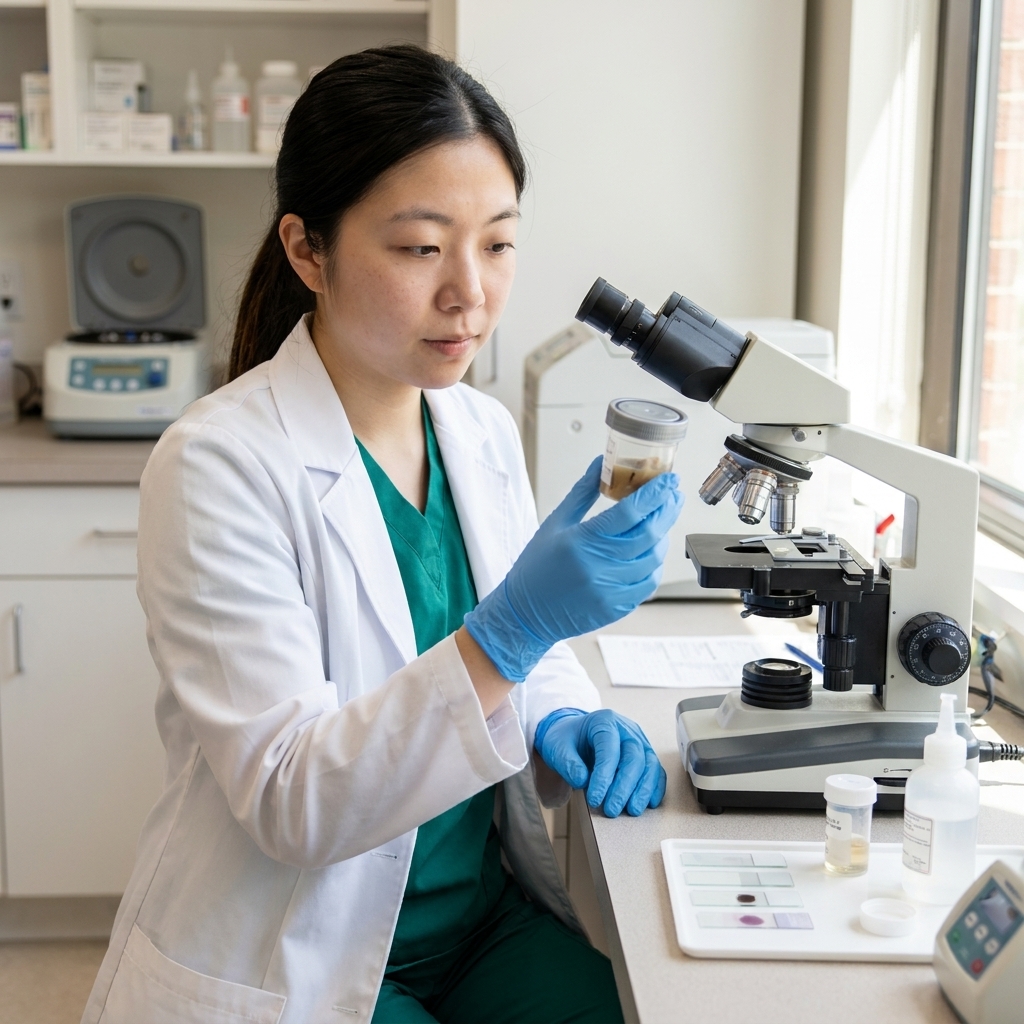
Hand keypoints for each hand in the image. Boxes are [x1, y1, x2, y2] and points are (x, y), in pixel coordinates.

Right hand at [463, 457, 682, 680]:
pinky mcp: (617, 607)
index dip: (654, 493)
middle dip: (667, 510)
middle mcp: (599, 567)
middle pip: (649, 533)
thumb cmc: (536, 568)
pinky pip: (649, 583)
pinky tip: (651, 551)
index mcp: (582, 541)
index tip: (668, 480)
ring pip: (654, 558)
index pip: (630, 512)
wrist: (525, 614)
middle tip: (673, 495)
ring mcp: (611, 590)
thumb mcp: (555, 524)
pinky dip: (655, 564)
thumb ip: (582, 493)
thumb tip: (601, 464)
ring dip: (663, 536)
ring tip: (661, 522)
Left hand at [534, 708, 666, 816]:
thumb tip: (583, 781)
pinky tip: (650, 803)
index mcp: (604, 721)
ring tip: (632, 811)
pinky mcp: (645, 754)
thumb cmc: (568, 741)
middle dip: (624, 787)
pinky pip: (656, 770)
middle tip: (611, 810)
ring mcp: (639, 740)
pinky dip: (654, 787)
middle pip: (634, 757)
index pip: (609, 749)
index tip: (595, 799)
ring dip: (643, 790)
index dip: (604, 776)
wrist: (575, 736)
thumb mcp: (558, 748)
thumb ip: (568, 763)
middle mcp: (626, 729)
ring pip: (649, 764)